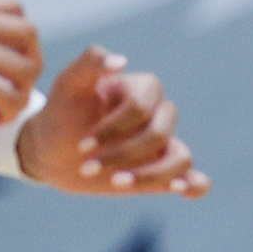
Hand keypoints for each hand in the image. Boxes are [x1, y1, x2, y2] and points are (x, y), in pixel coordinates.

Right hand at [0, 0, 40, 129]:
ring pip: (27, 67)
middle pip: (30, 33)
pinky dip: (10, 112)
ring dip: (23, 91)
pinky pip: (12, 96)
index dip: (22, 37)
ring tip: (3, 104)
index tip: (9, 58)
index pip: (15, 9)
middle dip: (32, 61)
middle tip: (14, 84)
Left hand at [16, 45, 208, 195]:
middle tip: (87, 167)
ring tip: (115, 182)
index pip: (142, 107)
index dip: (115, 128)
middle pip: (160, 134)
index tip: (82, 145)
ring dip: (148, 175)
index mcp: (142, 91)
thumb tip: (121, 61)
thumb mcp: (68, 85)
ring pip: (181, 159)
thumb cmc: (62, 115)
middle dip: (123, 154)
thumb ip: (89, 63)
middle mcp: (159, 117)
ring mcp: (165, 147)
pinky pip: (197, 181)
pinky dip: (193, 186)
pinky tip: (178, 189)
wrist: (55, 152)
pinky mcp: (167, 173)